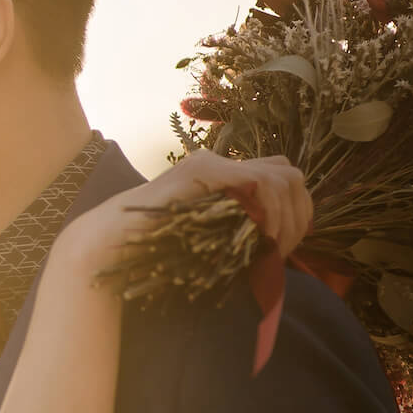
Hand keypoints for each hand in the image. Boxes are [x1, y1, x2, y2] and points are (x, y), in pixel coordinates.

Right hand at [62, 150, 313, 271]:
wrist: (112, 241)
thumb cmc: (154, 249)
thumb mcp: (210, 240)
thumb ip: (237, 235)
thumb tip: (277, 249)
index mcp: (224, 179)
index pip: (281, 181)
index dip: (297, 212)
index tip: (287, 247)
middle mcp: (222, 164)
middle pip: (289, 173)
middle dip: (300, 212)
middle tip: (286, 248)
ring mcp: (213, 163)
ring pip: (283, 176)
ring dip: (288, 215)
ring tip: (274, 246)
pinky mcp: (203, 170)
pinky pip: (260, 182)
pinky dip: (271, 210)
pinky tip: (263, 234)